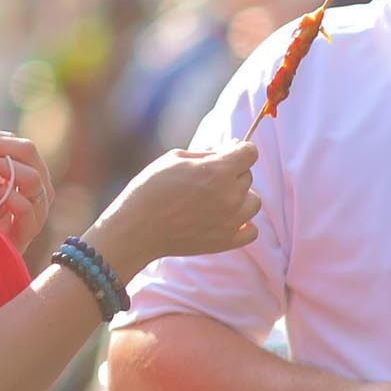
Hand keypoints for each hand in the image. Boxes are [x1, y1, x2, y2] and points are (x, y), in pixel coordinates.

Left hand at [0, 130, 50, 250]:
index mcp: (25, 173)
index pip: (22, 145)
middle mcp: (35, 190)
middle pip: (31, 153)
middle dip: (3, 148)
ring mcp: (35, 211)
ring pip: (35, 179)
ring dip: (7, 168)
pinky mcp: (26, 233)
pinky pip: (28, 210)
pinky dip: (11, 197)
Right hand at [86, 141, 260, 276]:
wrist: (137, 228)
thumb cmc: (151, 188)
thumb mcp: (175, 158)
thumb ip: (207, 153)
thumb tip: (229, 149)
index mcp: (218, 170)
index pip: (250, 152)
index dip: (240, 149)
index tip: (230, 153)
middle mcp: (230, 195)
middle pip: (248, 176)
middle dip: (233, 173)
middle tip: (207, 178)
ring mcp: (231, 220)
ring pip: (254, 202)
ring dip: (240, 197)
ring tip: (217, 199)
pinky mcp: (227, 241)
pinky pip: (252, 230)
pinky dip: (243, 224)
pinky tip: (226, 219)